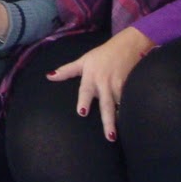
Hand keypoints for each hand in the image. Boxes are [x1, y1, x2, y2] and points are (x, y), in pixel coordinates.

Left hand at [46, 27, 152, 141]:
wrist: (128, 45)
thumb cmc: (102, 55)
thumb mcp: (83, 60)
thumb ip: (67, 71)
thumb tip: (49, 76)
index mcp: (92, 77)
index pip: (86, 91)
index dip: (84, 101)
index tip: (82, 112)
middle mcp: (105, 83)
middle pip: (106, 105)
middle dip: (108, 120)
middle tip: (109, 136)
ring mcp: (120, 86)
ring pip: (120, 105)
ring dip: (121, 119)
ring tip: (118, 136)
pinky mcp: (131, 87)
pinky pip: (129, 101)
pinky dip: (130, 111)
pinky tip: (131, 124)